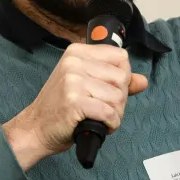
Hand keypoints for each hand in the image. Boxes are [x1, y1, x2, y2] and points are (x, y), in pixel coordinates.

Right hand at [3, 43, 148, 169]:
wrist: (36, 128)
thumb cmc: (60, 108)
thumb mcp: (86, 86)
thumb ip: (115, 81)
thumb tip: (143, 81)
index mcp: (77, 52)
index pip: (121, 57)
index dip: (123, 77)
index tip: (110, 90)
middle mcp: (75, 62)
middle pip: (122, 77)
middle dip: (120, 99)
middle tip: (105, 109)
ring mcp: (73, 81)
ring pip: (118, 97)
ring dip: (115, 114)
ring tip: (101, 118)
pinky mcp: (74, 101)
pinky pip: (109, 112)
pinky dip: (111, 124)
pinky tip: (101, 125)